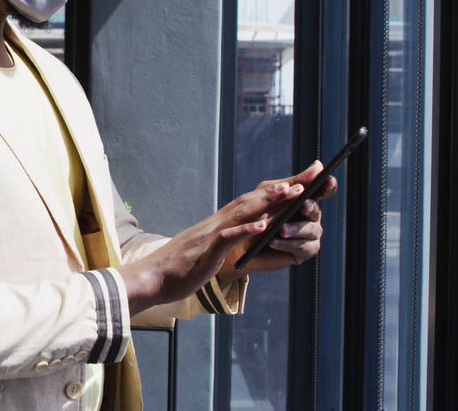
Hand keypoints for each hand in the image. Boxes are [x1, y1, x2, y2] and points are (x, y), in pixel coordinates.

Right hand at [119, 181, 304, 313]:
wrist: (152, 278)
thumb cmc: (178, 269)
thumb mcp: (206, 251)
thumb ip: (222, 240)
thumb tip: (241, 234)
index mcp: (217, 225)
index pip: (250, 203)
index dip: (274, 192)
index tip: (298, 182)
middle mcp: (216, 224)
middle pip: (251, 201)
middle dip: (279, 190)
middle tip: (306, 179)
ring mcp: (210, 236)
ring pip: (242, 213)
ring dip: (267, 202)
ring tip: (291, 192)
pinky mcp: (206, 252)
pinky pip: (227, 238)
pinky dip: (245, 229)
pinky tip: (263, 225)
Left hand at [218, 161, 338, 284]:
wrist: (239, 243)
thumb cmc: (254, 214)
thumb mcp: (271, 193)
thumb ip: (293, 182)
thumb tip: (318, 165)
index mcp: (305, 199)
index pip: (322, 191)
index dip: (328, 185)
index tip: (328, 179)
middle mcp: (311, 217)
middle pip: (316, 210)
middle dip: (310, 208)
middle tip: (303, 204)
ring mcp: (309, 235)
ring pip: (311, 230)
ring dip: (295, 228)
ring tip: (279, 229)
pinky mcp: (303, 252)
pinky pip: (302, 247)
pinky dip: (287, 244)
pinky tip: (273, 241)